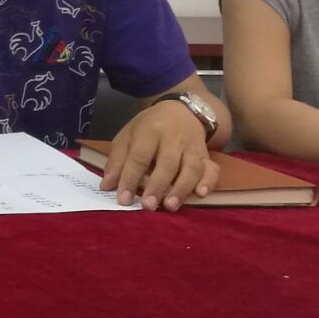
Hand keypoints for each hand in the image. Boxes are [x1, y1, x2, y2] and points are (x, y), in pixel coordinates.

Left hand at [101, 99, 216, 210]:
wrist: (181, 110)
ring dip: (181, 188)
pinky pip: (212, 169)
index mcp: (149, 131)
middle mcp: (173, 139)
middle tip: (148, 206)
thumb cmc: (149, 127)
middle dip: (157, 186)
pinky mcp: (206, 155)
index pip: (139, 157)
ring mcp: (192, 147)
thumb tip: (107, 186)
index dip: (130, 178)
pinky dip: (208, 182)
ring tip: (170, 206)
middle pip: (167, 164)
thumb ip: (117, 160)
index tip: (123, 199)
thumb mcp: (128, 136)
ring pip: (191, 168)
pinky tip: (201, 194)